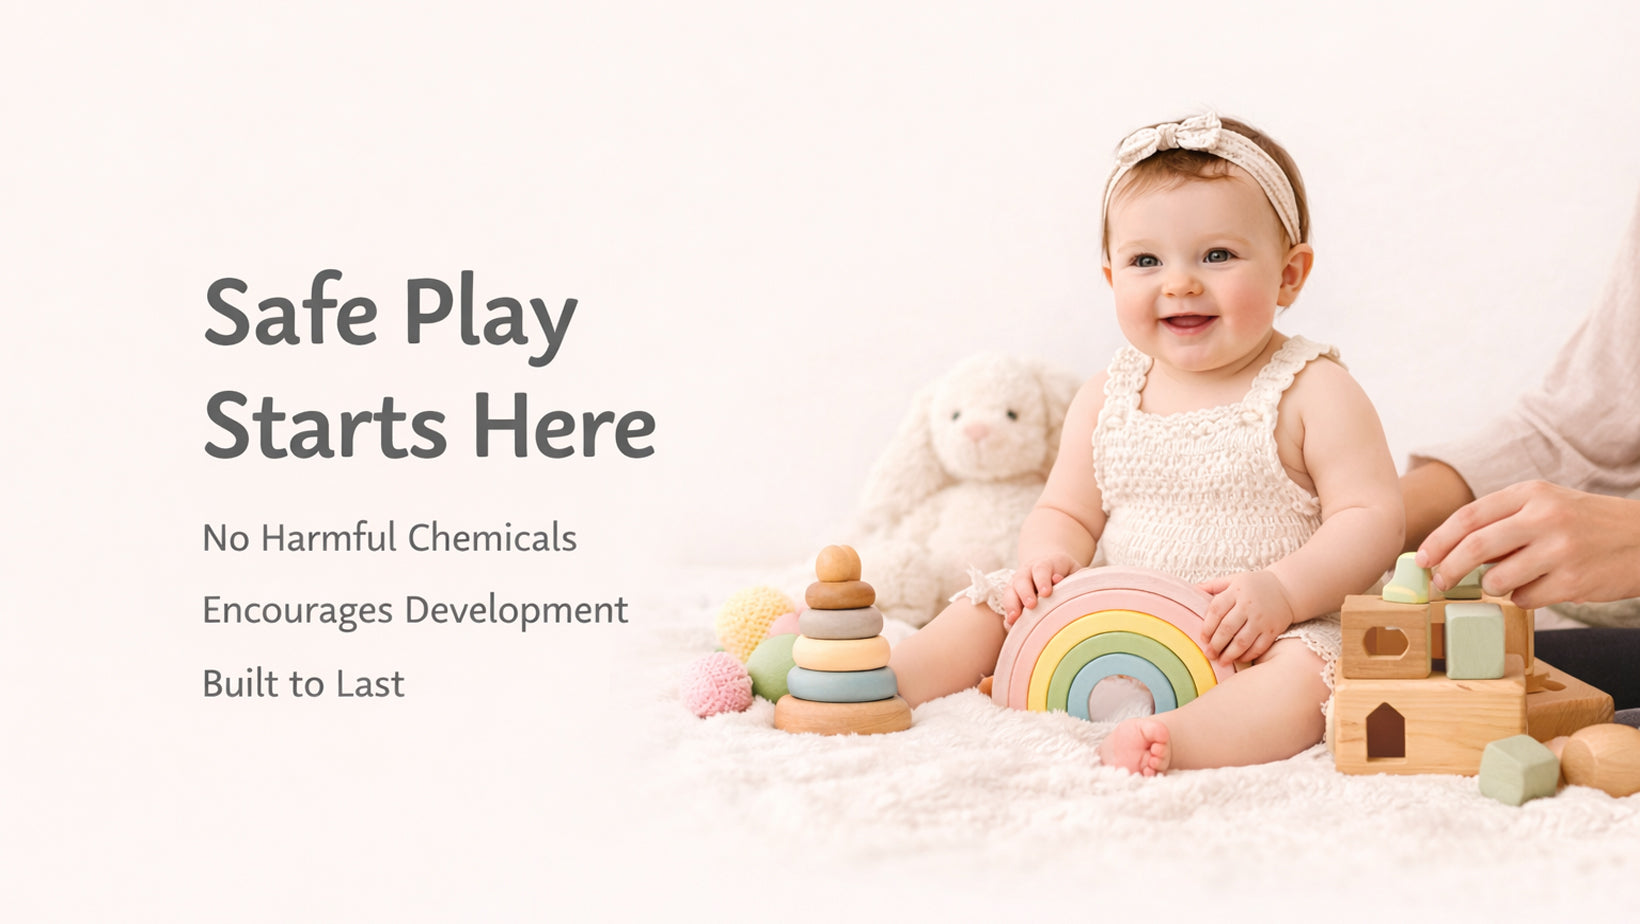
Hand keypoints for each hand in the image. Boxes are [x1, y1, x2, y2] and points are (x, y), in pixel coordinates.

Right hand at [1003, 554, 1077, 626]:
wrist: (1047, 567)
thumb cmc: (1064, 572)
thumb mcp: (1073, 569)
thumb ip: (1079, 574)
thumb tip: (1085, 578)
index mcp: (1044, 564)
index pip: (1041, 569)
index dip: (1042, 580)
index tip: (1046, 592)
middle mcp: (1027, 572)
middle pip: (1021, 580)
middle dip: (1025, 592)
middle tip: (1031, 605)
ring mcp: (1017, 584)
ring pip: (1010, 592)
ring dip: (1011, 605)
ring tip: (1014, 619)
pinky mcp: (1012, 596)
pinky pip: (1007, 605)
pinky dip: (1008, 616)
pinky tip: (1011, 626)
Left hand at [1197, 570, 1296, 663]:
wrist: (1287, 589)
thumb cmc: (1254, 585)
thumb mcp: (1233, 580)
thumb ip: (1213, 586)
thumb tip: (1191, 589)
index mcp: (1236, 592)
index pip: (1216, 610)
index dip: (1207, 626)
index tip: (1203, 638)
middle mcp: (1248, 605)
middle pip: (1227, 628)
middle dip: (1215, 644)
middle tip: (1208, 654)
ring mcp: (1261, 619)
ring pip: (1242, 641)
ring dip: (1230, 654)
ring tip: (1221, 661)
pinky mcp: (1273, 630)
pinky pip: (1258, 647)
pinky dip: (1248, 655)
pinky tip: (1239, 659)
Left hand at [1416, 480, 1639, 608]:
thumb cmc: (1584, 524)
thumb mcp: (1545, 505)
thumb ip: (1502, 521)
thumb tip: (1448, 550)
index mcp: (1532, 493)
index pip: (1469, 516)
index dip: (1439, 540)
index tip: (1422, 559)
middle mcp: (1545, 517)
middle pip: (1475, 546)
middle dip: (1448, 568)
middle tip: (1439, 582)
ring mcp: (1561, 550)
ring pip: (1497, 578)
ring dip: (1492, 586)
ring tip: (1508, 579)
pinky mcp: (1573, 581)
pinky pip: (1524, 599)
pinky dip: (1521, 598)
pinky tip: (1540, 587)